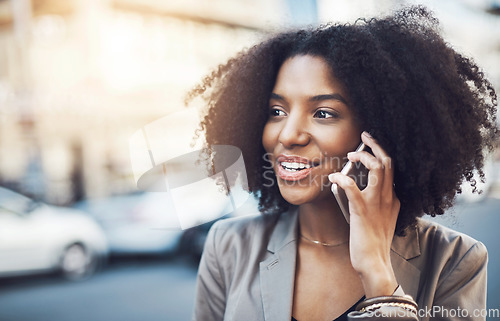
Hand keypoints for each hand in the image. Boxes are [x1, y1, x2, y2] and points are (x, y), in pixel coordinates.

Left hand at [329, 131, 399, 297]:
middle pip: (388, 162)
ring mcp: (377, 203)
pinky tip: (334, 177)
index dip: (381, 151)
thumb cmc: (373, 241)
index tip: (370, 142)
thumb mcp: (379, 218)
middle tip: (365, 135)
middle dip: (376, 145)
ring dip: (364, 157)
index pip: (392, 168)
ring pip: (377, 169)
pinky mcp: (363, 211)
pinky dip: (342, 179)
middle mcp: (388, 197)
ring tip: (351, 155)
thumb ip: (372, 201)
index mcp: (393, 198)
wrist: (374, 262)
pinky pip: (353, 188)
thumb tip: (353, 186)